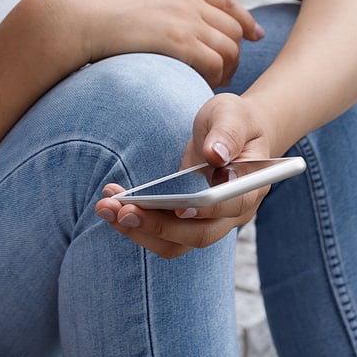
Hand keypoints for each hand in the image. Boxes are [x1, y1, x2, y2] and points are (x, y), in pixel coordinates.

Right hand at [41, 0, 263, 87]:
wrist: (68, 15)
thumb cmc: (82, 10)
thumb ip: (144, 0)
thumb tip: (144, 17)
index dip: (242, 18)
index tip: (252, 34)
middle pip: (232, 25)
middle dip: (234, 51)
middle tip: (223, 75)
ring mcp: (183, 15)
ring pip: (229, 47)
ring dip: (225, 70)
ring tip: (210, 86)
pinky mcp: (178, 40)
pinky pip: (215, 63)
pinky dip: (214, 80)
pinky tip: (200, 88)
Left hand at [93, 93, 276, 257]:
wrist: (231, 133)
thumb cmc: (234, 120)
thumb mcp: (232, 113)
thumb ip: (227, 131)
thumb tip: (215, 154)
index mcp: (251, 187)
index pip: (230, 207)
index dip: (206, 211)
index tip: (178, 208)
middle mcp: (232, 214)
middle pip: (198, 235)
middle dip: (157, 225)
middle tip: (122, 210)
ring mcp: (208, 222)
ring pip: (175, 243)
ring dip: (138, 230)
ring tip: (105, 208)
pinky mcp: (186, 222)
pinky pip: (161, 235)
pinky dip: (136, 224)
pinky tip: (112, 204)